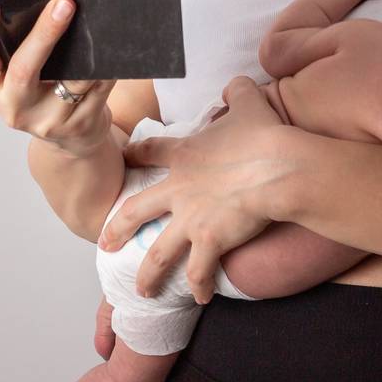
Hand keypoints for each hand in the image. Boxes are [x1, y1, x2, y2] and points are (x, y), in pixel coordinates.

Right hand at [0, 0, 116, 155]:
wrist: (71, 141)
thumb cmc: (41, 95)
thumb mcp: (16, 79)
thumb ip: (18, 49)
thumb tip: (43, 1)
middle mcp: (15, 106)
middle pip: (24, 69)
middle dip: (44, 33)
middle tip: (63, 3)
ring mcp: (47, 120)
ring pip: (70, 80)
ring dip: (86, 49)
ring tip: (97, 21)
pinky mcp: (78, 124)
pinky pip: (96, 88)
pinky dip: (105, 68)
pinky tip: (112, 53)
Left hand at [96, 76, 297, 303]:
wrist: (277, 167)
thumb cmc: (262, 135)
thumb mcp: (248, 103)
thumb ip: (237, 91)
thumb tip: (238, 82)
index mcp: (184, 155)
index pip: (149, 152)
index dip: (134, 155)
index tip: (123, 159)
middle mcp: (178, 190)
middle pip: (135, 211)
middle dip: (117, 228)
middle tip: (104, 242)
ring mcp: (191, 220)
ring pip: (157, 253)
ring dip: (148, 274)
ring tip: (142, 290)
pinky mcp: (210, 242)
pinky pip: (199, 272)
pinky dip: (198, 287)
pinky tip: (198, 299)